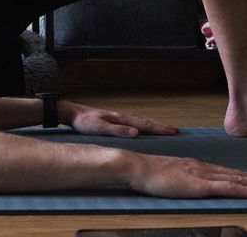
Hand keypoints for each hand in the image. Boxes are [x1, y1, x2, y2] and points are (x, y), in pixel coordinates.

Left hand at [62, 101, 178, 137]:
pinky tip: (141, 129)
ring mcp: (118, 118)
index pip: (145, 124)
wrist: (72, 113)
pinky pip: (133, 123)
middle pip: (145, 122)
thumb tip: (137, 132)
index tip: (173, 131)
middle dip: (160, 127)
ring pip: (140, 122)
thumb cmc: (84, 122)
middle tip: (175, 130)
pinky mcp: (113, 120)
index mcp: (121, 119)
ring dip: (153, 126)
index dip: (160, 129)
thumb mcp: (100, 128)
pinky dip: (142, 126)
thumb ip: (118, 130)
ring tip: (163, 129)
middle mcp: (122, 117)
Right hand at [128, 153, 246, 198]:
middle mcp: (202, 167)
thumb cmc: (146, 173)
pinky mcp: (199, 185)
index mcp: (194, 166)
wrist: (137, 167)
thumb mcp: (166, 174)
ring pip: (235, 179)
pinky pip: (228, 188)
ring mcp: (202, 175)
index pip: (223, 171)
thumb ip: (178, 177)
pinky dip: (245, 190)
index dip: (241, 175)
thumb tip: (183, 182)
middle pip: (234, 173)